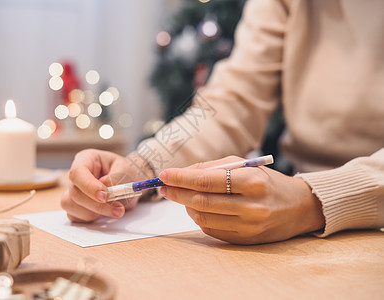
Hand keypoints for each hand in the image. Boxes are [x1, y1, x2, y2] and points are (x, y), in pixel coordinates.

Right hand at [61, 149, 147, 221]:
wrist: (127, 182)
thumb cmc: (125, 172)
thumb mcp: (126, 169)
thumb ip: (117, 177)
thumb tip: (107, 186)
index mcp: (86, 159)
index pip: (78, 172)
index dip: (89, 186)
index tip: (105, 197)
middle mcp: (76, 175)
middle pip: (75, 193)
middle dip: (97, 205)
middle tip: (119, 209)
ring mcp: (72, 191)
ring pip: (72, 206)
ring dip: (95, 212)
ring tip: (115, 208)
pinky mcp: (74, 206)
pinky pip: (75, 217)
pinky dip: (91, 218)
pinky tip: (104, 212)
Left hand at [158, 156, 324, 244]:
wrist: (299, 207)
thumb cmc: (267, 181)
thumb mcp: (245, 165)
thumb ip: (213, 167)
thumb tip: (183, 173)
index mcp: (252, 182)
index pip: (206, 181)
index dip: (181, 178)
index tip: (164, 175)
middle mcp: (252, 206)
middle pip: (201, 201)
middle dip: (177, 193)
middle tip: (163, 187)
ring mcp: (249, 227)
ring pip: (203, 218)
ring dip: (186, 206)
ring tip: (181, 196)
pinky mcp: (246, 240)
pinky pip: (211, 230)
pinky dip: (199, 218)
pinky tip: (198, 208)